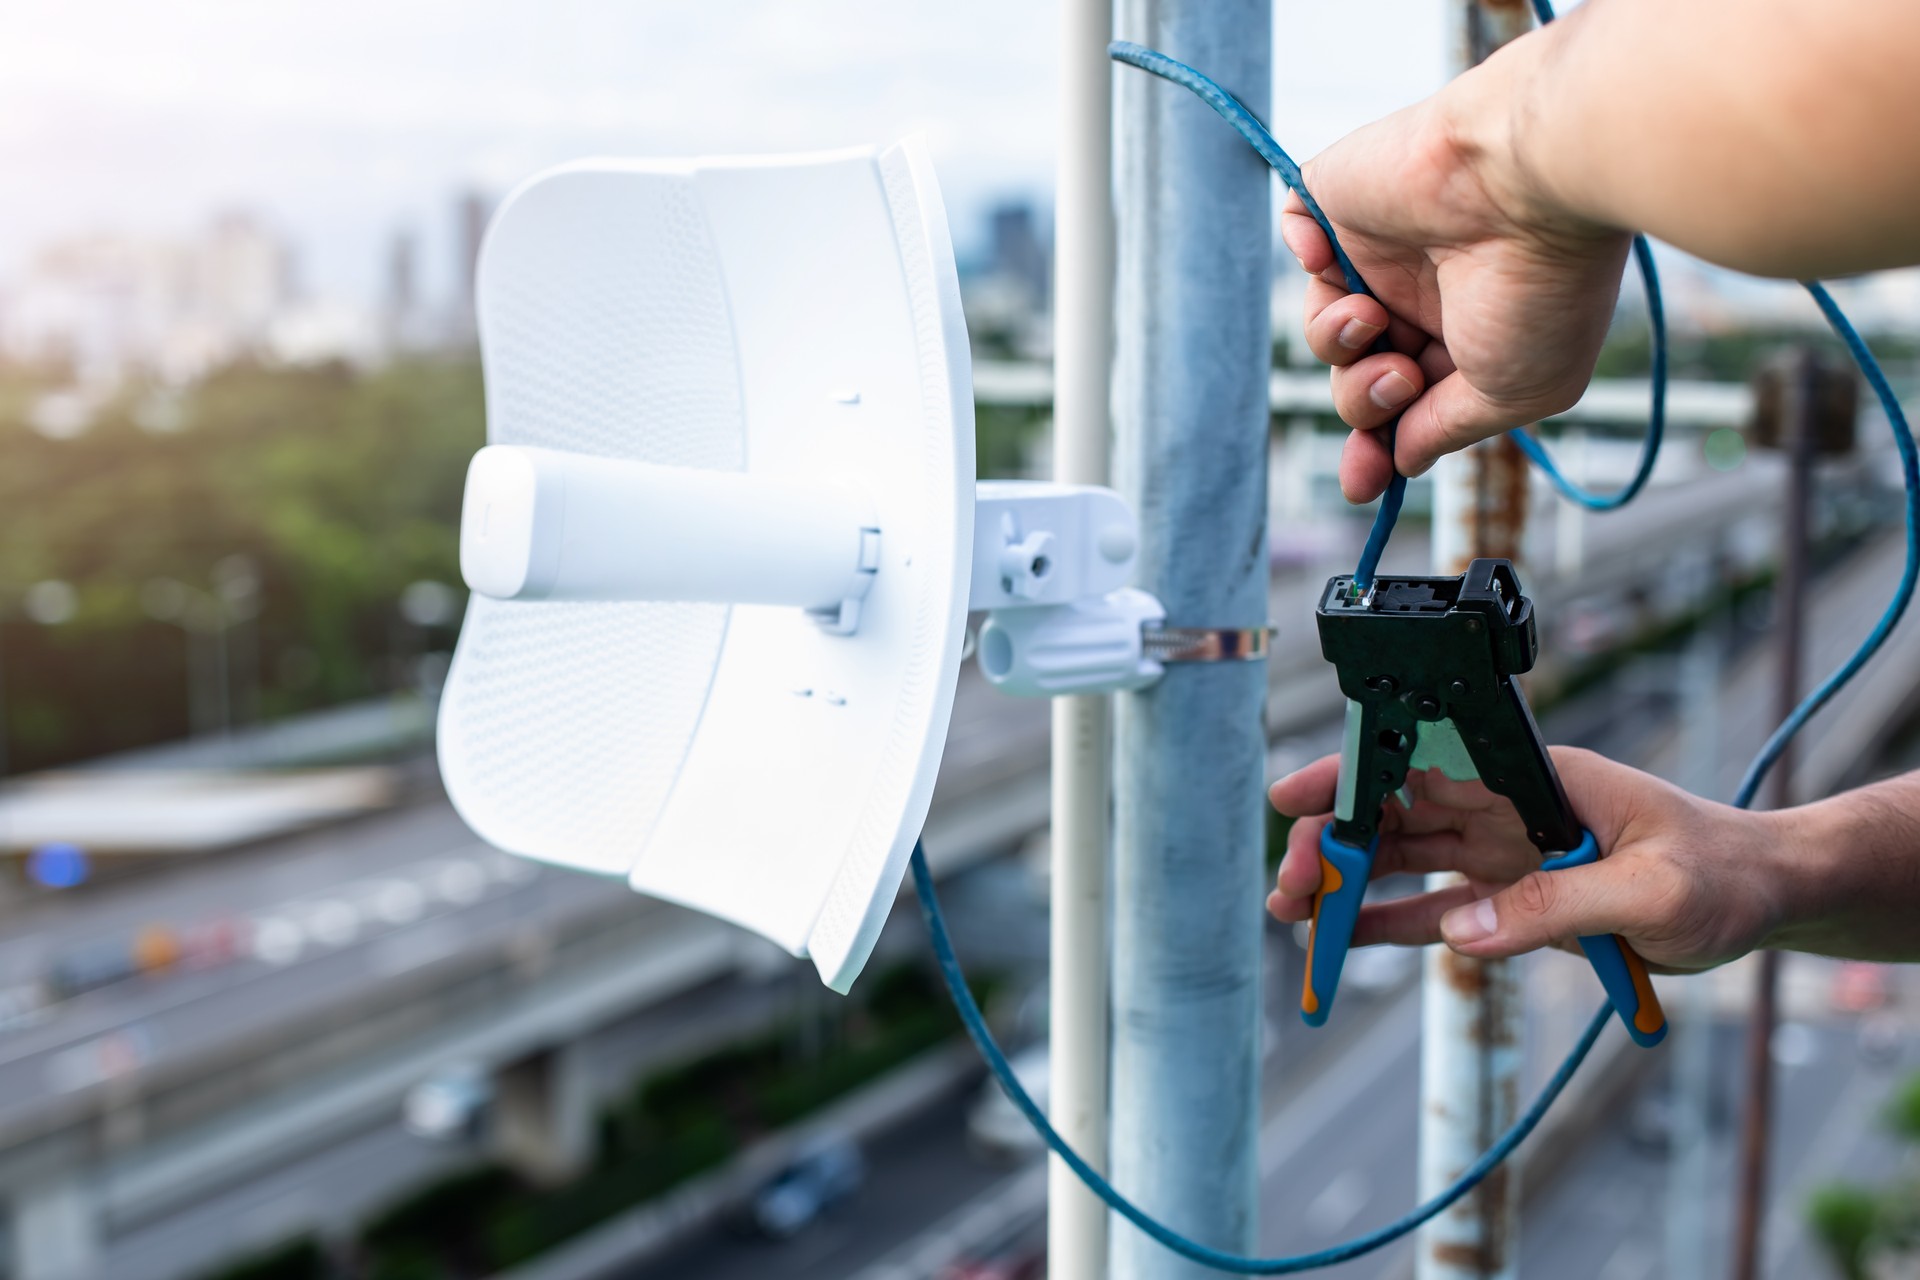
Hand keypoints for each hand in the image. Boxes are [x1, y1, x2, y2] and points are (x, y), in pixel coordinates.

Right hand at [1266, 747, 1789, 972]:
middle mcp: (1507, 805)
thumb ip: (1557, 907)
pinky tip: (1342, 938)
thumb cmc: (1722, 873)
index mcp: (1534, 777)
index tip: (1296, 794)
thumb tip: (1465, 931)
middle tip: (1289, 884)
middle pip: (1397, 812)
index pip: (1427, 761)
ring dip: (1348, 884)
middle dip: (1335, 842)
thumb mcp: (1651, 892)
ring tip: (1293, 915)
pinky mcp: (1513, 896)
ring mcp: (1505, 850)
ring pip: (1405, 859)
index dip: (1354, 772)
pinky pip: (1436, 907)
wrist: (1763, 898)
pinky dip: (1388, 921)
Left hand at [1283, 54, 1632, 502]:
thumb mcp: (1510, 392)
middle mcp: (1427, 295)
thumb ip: (1444, 429)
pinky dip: (1307, 258)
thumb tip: (1401, 460)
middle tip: (1397, 386)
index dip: (1379, 446)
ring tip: (1376, 328)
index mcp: (1473, 338)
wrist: (1529, 182)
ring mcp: (1382, 246)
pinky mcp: (1341, 198)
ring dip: (1341, 351)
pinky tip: (1344, 267)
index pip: (1407, 405)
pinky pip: (1296, 238)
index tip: (1364, 485)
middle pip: (1360, 379)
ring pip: (1325, 331)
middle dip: (1363, 404)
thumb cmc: (1540, 288)